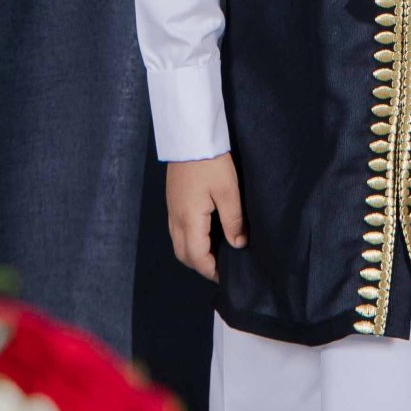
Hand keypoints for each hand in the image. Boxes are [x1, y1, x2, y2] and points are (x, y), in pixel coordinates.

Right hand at [165, 153, 245, 281]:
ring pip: (178, 243)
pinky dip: (189, 240)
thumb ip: (233, 221)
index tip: (227, 275)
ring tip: (215, 252)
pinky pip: (177, 230)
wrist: (190, 135)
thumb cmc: (210, 162)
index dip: (211, 270)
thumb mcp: (228, 191)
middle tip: (221, 266)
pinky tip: (204, 233)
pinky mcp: (172, 201)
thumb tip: (238, 244)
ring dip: (194, 253)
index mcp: (189, 220)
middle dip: (201, 265)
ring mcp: (171, 209)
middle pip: (183, 255)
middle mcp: (175, 218)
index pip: (197, 257)